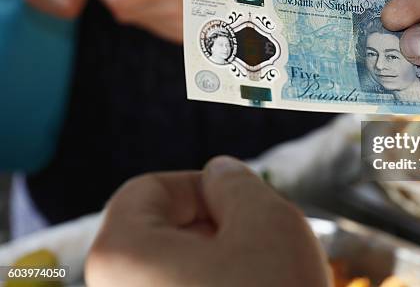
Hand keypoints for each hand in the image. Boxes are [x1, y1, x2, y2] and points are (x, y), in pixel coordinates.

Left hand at [86, 157, 329, 286]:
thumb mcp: (267, 221)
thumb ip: (238, 182)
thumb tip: (220, 174)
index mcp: (122, 256)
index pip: (147, 190)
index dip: (200, 184)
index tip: (241, 204)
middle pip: (159, 234)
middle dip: (215, 226)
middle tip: (260, 243)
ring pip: (178, 273)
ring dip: (225, 263)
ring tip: (265, 278)